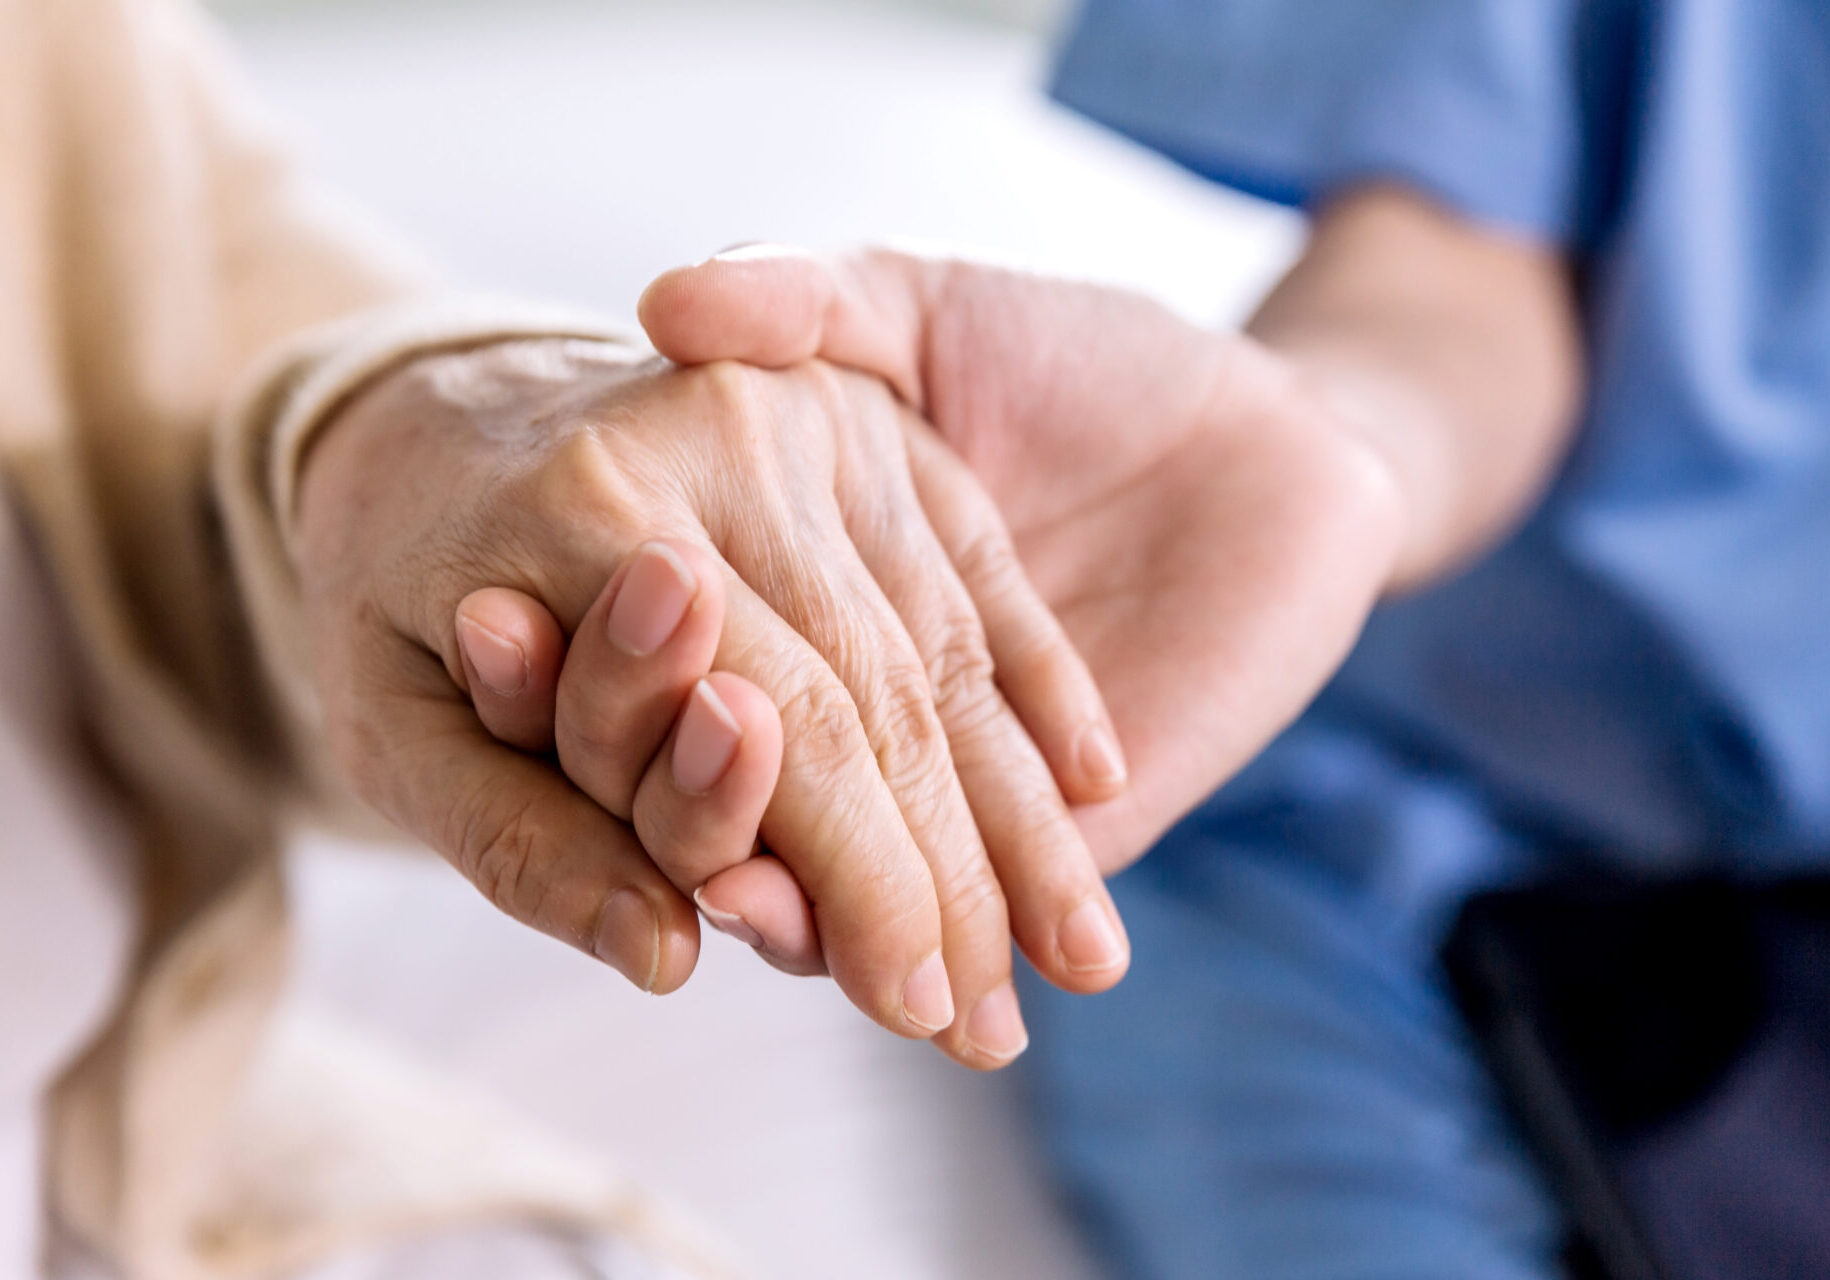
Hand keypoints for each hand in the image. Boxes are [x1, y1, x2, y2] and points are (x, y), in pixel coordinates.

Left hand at [294, 338, 1130, 1068]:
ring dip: (1023, 813)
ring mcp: (817, 415)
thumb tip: (670, 959)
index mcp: (598, 510)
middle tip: (1002, 1025)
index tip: (917, 1012)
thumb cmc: (393, 587)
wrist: (429, 402)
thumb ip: (516, 841)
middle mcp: (734, 442)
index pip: (790, 736)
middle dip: (959, 881)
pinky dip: (1041, 679)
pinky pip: (978, 561)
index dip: (865, 888)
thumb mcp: (388, 725)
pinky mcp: (873, 409)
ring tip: (1080, 950)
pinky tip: (1099, 777)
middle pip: (891, 701)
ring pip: (952, 646)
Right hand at [638, 248, 1408, 869]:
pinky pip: (968, 885)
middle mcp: (860, 686)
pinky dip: (886, 908)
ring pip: (842, 851)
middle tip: (601, 798)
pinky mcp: (1064, 829)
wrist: (1269, 427)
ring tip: (727, 909)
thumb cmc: (1087, 350)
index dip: (594, 648)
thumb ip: (807, 300)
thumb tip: (662, 301)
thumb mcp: (925, 305)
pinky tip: (819, 933)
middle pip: (751, 768)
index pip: (681, 645)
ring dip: (783, 890)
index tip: (493, 645)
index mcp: (804, 579)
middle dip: (684, 796)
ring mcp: (956, 770)